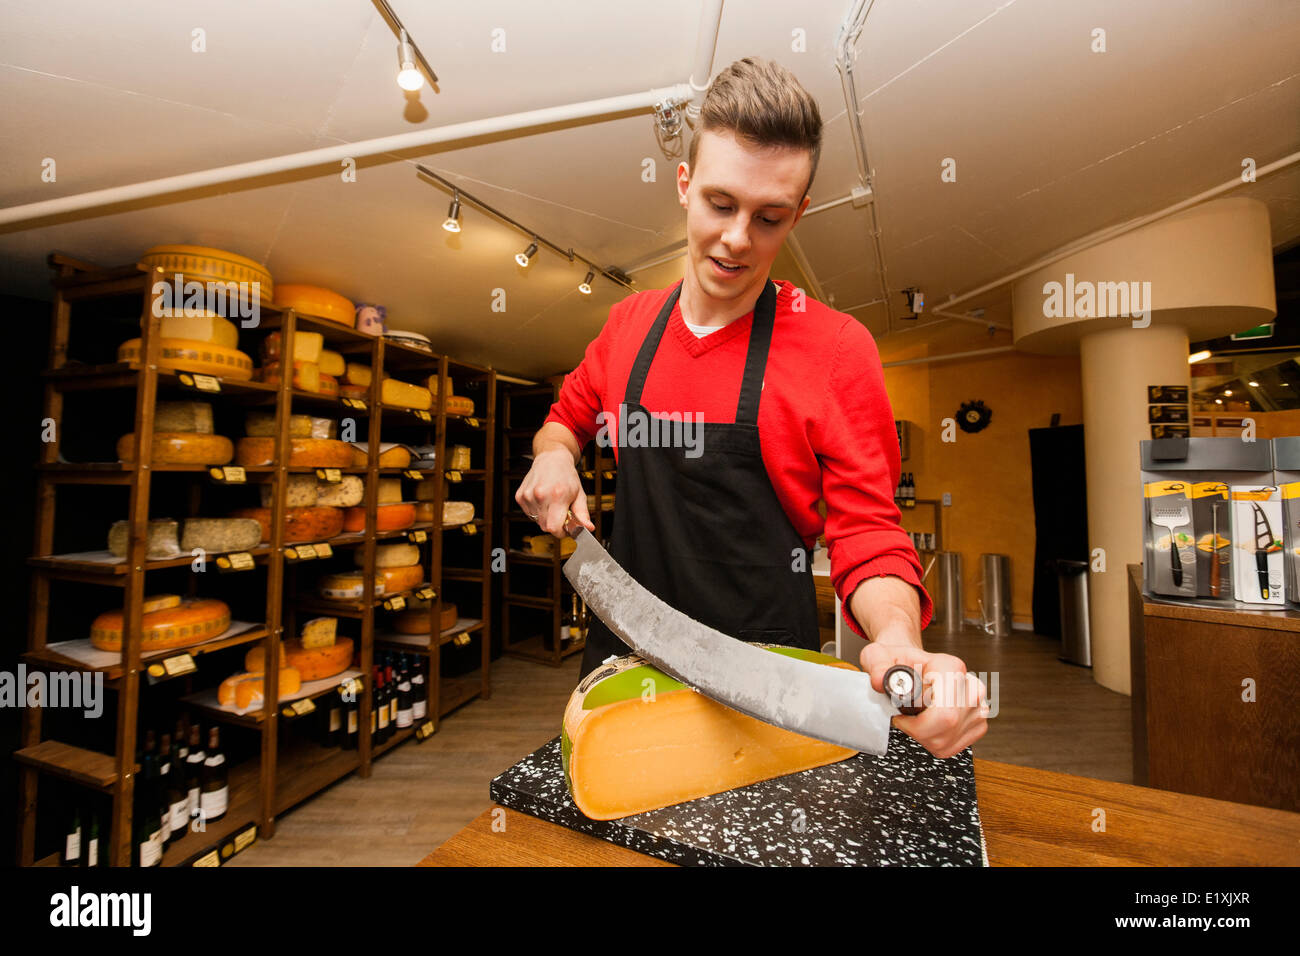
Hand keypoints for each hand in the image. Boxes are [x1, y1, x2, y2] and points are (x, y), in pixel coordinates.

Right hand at [515, 447, 594, 536]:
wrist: (551, 459)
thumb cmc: (566, 476)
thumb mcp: (579, 494)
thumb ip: (583, 514)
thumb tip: (588, 529)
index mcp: (557, 495)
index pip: (554, 528)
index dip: (561, 532)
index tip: (566, 528)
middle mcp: (540, 495)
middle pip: (545, 527)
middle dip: (554, 524)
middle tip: (560, 512)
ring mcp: (528, 496)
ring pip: (537, 521)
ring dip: (545, 517)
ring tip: (551, 503)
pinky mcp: (520, 496)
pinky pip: (529, 514)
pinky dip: (537, 511)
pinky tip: (543, 500)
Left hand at [860, 641, 988, 758]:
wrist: (909, 663)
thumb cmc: (897, 660)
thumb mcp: (879, 656)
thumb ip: (877, 666)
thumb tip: (880, 680)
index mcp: (950, 667)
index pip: (945, 713)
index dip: (917, 724)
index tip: (900, 716)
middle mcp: (970, 686)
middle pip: (947, 729)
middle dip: (919, 732)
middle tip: (904, 717)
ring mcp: (977, 706)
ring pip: (949, 742)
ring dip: (925, 738)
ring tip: (915, 718)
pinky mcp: (977, 723)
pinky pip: (953, 747)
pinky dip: (934, 743)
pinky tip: (926, 726)